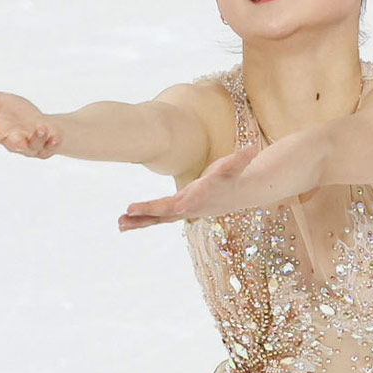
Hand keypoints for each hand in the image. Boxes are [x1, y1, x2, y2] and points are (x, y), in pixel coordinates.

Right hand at [0, 86, 60, 172]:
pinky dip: (54, 141)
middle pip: (13, 146)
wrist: (42, 123)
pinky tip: (56, 135)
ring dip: (38, 137)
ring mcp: (30, 148)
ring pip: (33, 146)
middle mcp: (14, 142)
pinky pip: (50, 147)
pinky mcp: (46, 149)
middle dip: (17, 143)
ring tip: (42, 128)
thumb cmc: (15, 112)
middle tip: (19, 141)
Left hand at [119, 145, 259, 230]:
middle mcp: (188, 207)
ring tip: (119, 224)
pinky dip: (140, 221)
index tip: (166, 208)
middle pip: (165, 211)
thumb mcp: (237, 165)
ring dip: (138, 222)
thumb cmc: (233, 177)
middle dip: (147, 212)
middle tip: (128, 211)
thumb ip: (242, 158)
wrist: (236, 194)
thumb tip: (253, 148)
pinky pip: (155, 218)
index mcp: (199, 197)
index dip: (171, 205)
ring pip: (157, 218)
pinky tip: (122, 223)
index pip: (184, 201)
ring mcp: (180, 211)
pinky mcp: (174, 211)